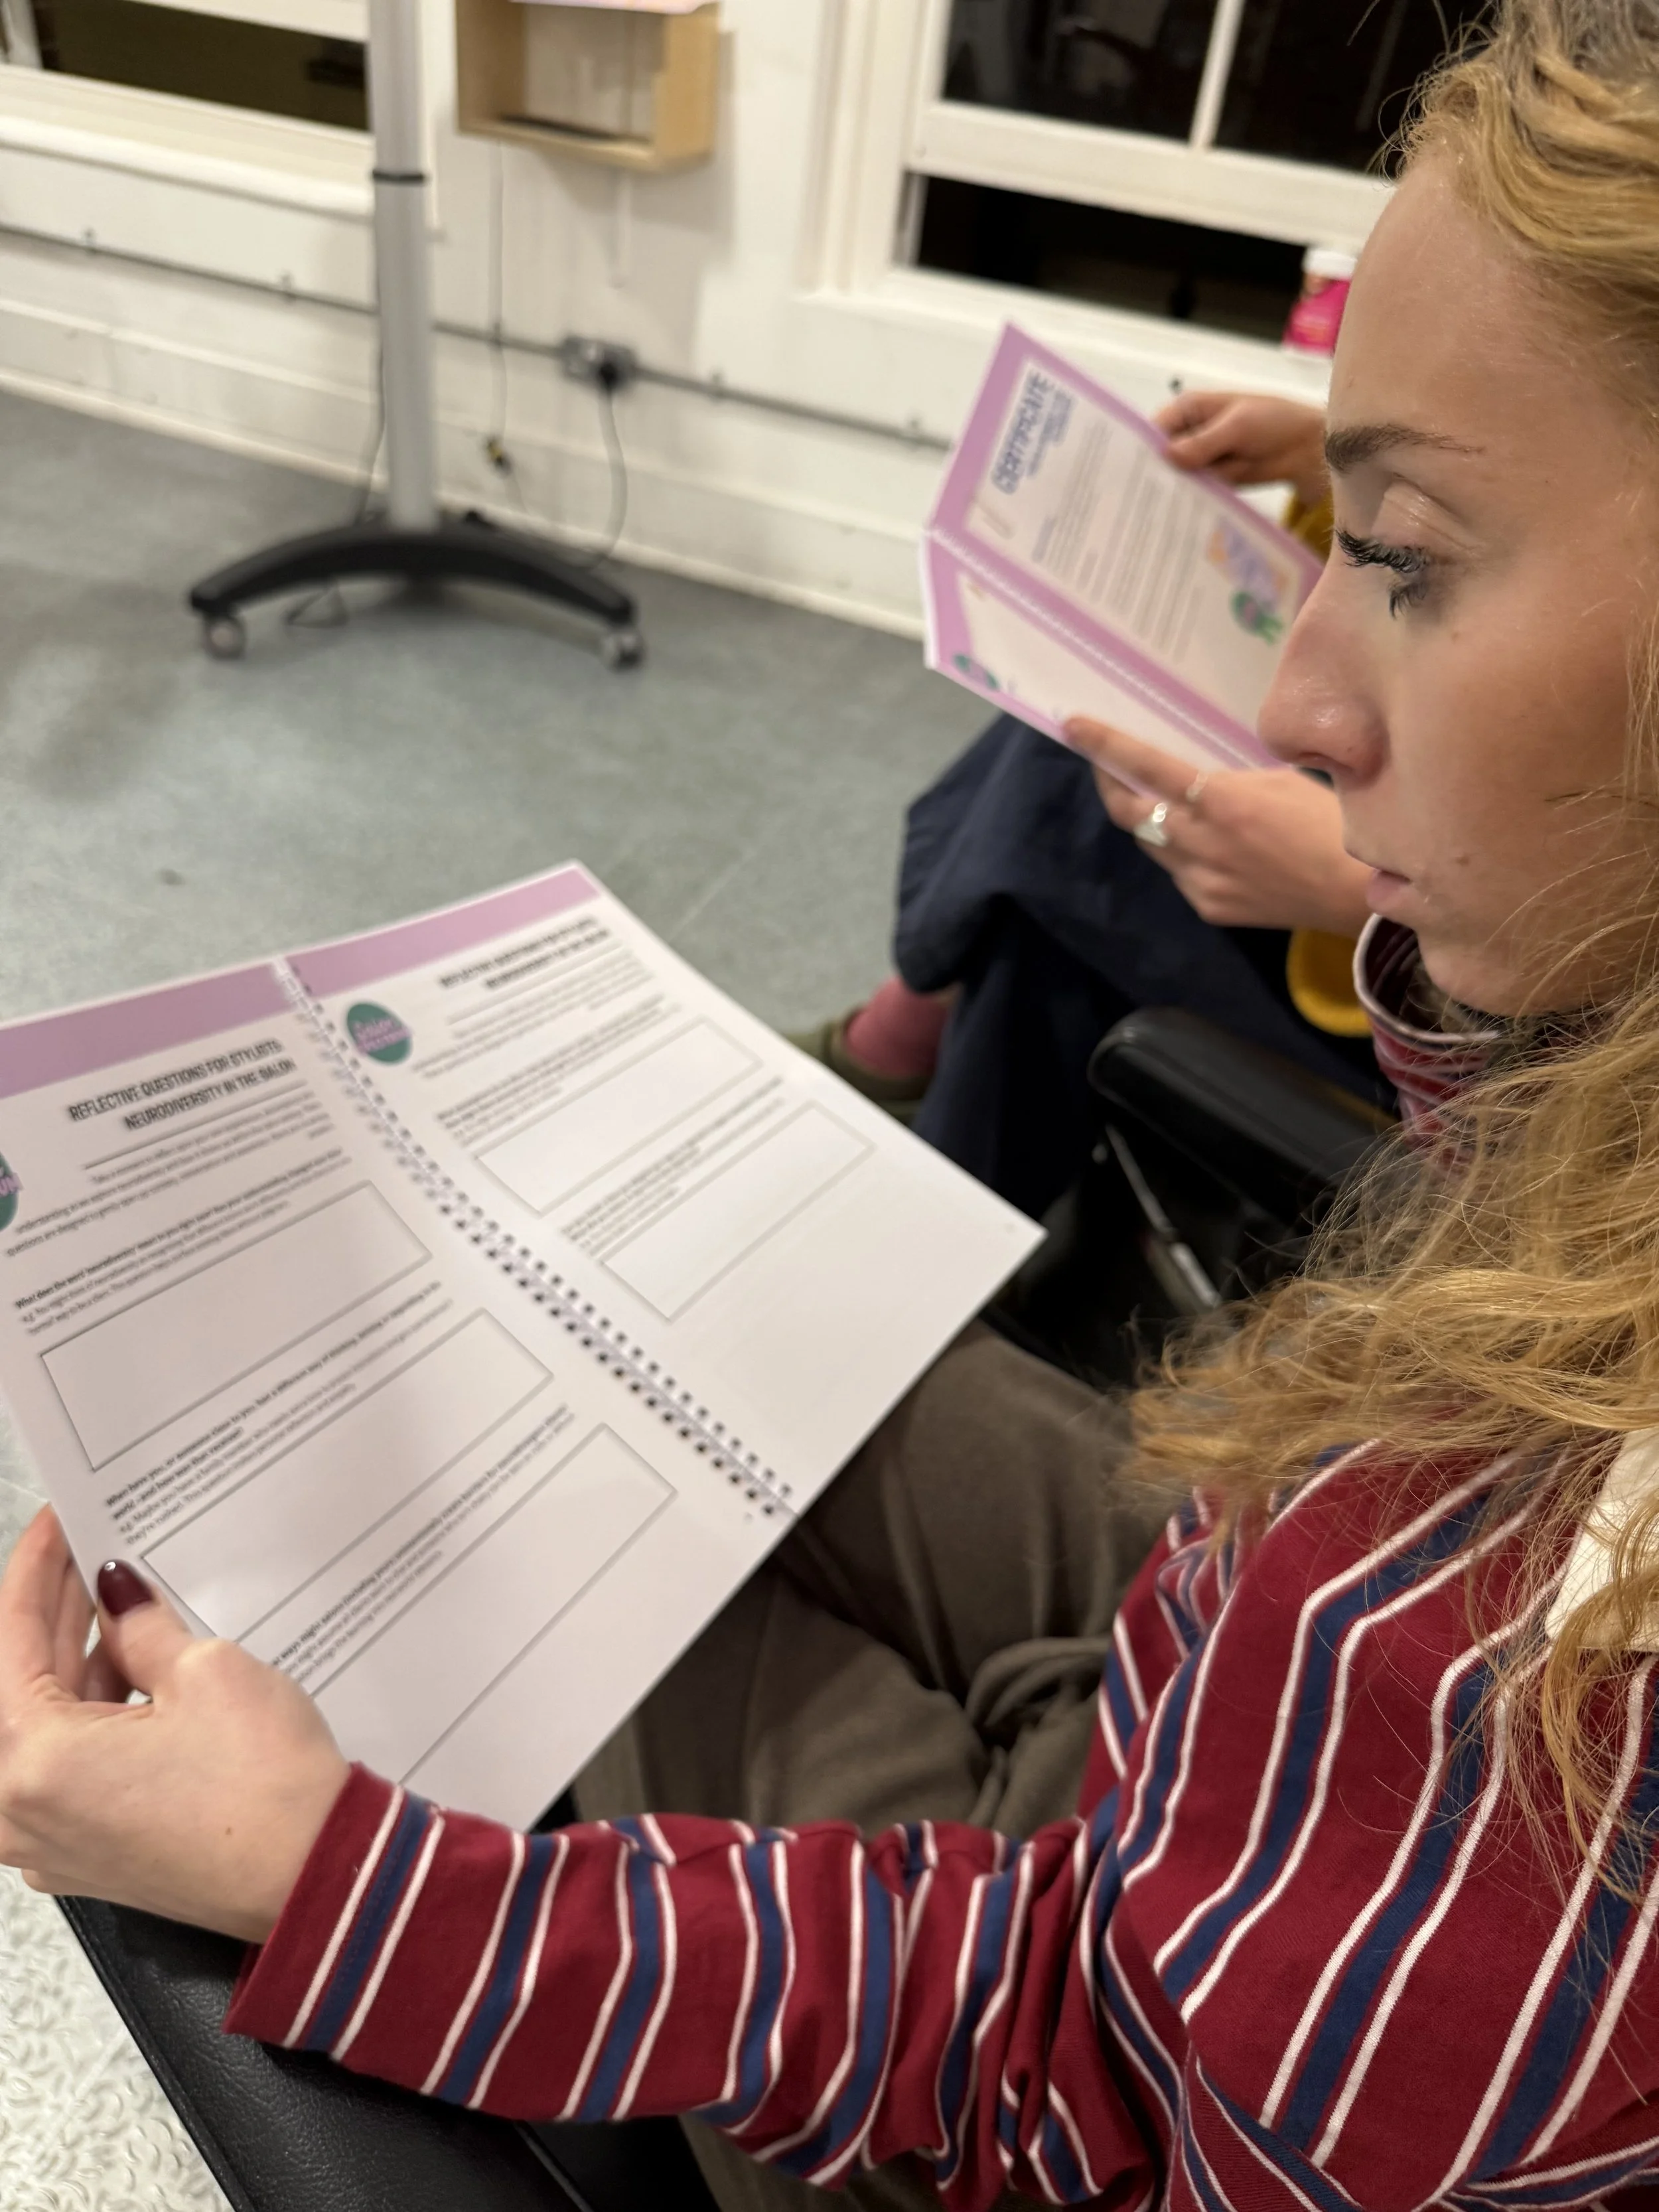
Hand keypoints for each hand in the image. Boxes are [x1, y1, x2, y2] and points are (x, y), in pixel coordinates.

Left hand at [0, 1510, 347, 1942]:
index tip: (55, 1525)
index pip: (11, 1639)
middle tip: (85, 1555)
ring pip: (38, 1732)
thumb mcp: (204, 1672)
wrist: (314, 1877)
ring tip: (115, 1606)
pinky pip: (63, 1773)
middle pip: (17, 1689)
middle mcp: (22, 1813)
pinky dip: (87, 1718)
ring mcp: (53, 1845)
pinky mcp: (90, 1859)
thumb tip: (116, 1592)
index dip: (36, 1569)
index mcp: (32, 1763)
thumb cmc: (263, 1788)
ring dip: (72, 1666)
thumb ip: (141, 1626)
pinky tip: (128, 1673)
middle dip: (55, 1615)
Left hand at [1069, 719, 1373, 935]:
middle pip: (1129, 812)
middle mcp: (1199, 843)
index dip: (1105, 745)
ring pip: (1152, 845)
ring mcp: (1200, 881)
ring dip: (1150, 820)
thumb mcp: (1280, 780)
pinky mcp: (1208, 907)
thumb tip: (1195, 776)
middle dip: (1111, 784)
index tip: (1073, 726)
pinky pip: (1179, 873)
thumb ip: (1228, 779)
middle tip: (1106, 764)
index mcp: (1219, 801)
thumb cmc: (1331, 823)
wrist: (1357, 894)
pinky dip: (1182, 853)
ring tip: (1164, 801)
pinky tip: (1209, 845)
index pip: (1145, 766)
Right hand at [1153, 391, 1328, 510]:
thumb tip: (1166, 455)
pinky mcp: (1213, 481)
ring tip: (1152, 514)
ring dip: (1171, 492)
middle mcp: (1190, 434)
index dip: (1142, 448)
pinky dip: (1189, 502)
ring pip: (1176, 477)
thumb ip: (1203, 442)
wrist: (1308, 448)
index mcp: (1190, 410)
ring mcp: (1201, 460)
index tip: (1129, 472)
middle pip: (1162, 456)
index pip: (1156, 428)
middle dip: (1153, 474)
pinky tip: (1176, 517)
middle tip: (1136, 499)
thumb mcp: (1237, 427)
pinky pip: (1195, 492)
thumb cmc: (1274, 422)